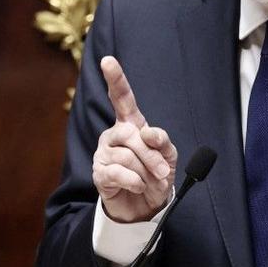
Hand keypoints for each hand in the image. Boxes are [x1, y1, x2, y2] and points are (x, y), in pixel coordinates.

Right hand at [92, 56, 177, 222]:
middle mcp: (114, 135)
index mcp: (130, 124)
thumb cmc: (155, 175)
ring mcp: (104, 153)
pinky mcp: (99, 173)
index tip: (108, 60)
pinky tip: (138, 186)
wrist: (146, 206)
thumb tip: (147, 133)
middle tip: (162, 171)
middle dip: (151, 155)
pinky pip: (119, 173)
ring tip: (149, 181)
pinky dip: (136, 182)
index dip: (115, 79)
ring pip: (127, 156)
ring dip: (146, 173)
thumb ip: (161, 141)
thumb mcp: (168, 156)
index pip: (121, 97)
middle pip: (130, 134)